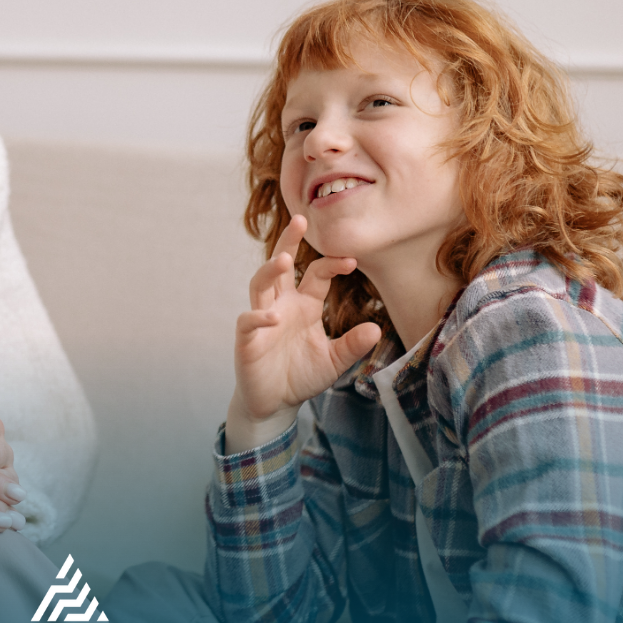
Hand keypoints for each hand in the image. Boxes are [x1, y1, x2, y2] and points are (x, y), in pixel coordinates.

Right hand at [225, 214, 380, 452]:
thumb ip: (352, 345)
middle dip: (288, 241)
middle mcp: (282, 304)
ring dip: (270, 270)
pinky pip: (249, 321)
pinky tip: (272, 317)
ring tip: (284, 260)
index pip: (317, 274)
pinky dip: (258, 317)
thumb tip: (375, 329)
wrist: (275, 403)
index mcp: (304, 305)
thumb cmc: (301, 375)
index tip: (351, 260)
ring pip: (260, 284)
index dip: (332, 264)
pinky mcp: (247, 339)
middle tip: (300, 219)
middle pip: (281, 264)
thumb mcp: (334, 361)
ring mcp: (262, 319)